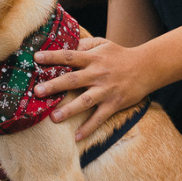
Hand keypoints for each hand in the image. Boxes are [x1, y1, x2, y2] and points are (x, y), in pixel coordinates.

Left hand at [33, 36, 151, 140]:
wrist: (146, 67)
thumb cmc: (120, 55)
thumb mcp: (103, 43)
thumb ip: (85, 44)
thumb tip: (68, 45)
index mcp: (92, 58)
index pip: (68, 56)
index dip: (52, 56)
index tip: (36, 58)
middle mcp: (97, 73)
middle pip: (73, 79)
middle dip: (54, 85)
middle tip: (37, 91)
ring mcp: (106, 90)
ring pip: (85, 101)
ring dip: (69, 110)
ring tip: (53, 117)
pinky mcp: (114, 103)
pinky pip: (100, 117)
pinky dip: (89, 127)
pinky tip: (77, 137)